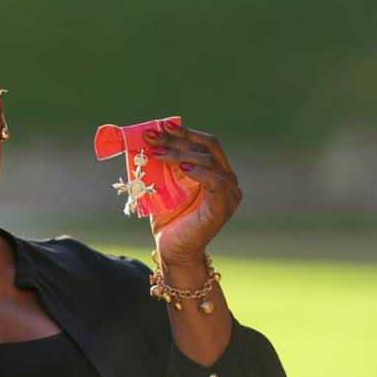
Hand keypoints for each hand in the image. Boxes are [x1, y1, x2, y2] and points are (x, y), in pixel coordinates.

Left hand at [142, 121, 241, 265]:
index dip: (184, 133)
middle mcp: (227, 179)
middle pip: (207, 148)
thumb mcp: (164, 186)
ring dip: (180, 155)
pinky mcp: (223, 207)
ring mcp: (229, 193)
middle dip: (178, 140)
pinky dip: (200, 173)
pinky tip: (184, 169)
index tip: (162, 126)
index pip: (204, 144)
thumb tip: (147, 141)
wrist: (173, 250)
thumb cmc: (169, 219)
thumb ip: (162, 166)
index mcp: (216, 172)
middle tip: (153, 137)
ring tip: (157, 153)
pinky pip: (216, 183)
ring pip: (209, 162)